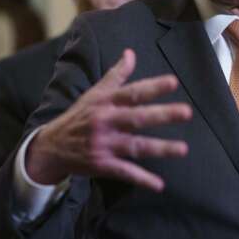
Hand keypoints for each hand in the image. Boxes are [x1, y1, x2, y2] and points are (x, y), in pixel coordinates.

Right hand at [26, 49, 191, 189]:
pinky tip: (159, 185)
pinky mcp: (102, 165)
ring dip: (160, 148)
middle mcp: (105, 122)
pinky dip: (142, 179)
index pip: (132, 92)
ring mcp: (104, 144)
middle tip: (187, 112)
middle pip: (137, 117)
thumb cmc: (80, 116)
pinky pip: (125, 172)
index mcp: (106, 102)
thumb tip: (131, 53)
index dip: (152, 87)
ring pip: (135, 146)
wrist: (52, 146)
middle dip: (162, 115)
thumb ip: (116, 74)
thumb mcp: (95, 93)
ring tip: (183, 149)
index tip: (173, 82)